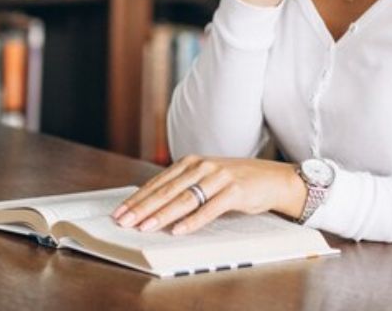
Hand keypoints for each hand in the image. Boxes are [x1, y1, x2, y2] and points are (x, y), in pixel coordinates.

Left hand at [110, 156, 306, 235]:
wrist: (270, 178)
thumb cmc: (233, 181)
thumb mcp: (205, 178)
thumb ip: (182, 187)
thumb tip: (152, 206)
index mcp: (190, 162)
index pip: (158, 183)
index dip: (137, 198)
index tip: (120, 212)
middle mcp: (201, 166)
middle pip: (166, 190)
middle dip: (142, 208)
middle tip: (124, 221)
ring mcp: (218, 177)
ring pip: (184, 199)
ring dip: (162, 215)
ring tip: (145, 227)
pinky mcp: (234, 191)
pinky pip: (209, 209)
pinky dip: (192, 221)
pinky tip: (178, 230)